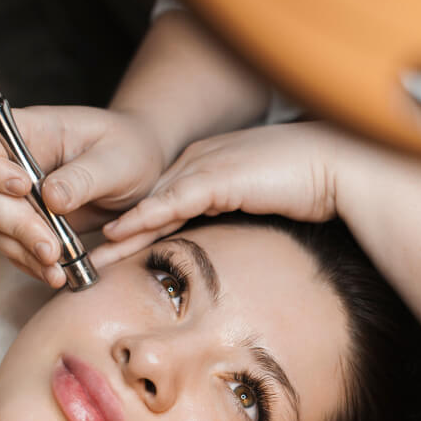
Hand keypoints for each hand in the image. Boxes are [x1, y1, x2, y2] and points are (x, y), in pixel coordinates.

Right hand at [0, 105, 164, 286]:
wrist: (142, 170)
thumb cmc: (128, 150)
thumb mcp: (116, 160)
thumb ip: (84, 178)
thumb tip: (51, 199)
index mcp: (30, 130)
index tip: (22, 187)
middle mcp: (12, 161)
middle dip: (16, 225)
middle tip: (51, 249)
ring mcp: (16, 195)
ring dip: (22, 250)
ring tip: (57, 270)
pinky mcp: (28, 221)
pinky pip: (14, 245)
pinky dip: (32, 262)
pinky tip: (57, 273)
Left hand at [94, 122, 350, 266]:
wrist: (337, 165)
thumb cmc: (309, 185)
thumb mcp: (262, 201)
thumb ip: (238, 215)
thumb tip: (227, 248)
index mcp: (208, 167)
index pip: (161, 201)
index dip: (134, 227)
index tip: (109, 252)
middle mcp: (199, 162)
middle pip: (146, 201)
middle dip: (114, 232)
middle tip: (83, 257)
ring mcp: (207, 166)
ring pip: (151, 203)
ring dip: (119, 231)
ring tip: (89, 255)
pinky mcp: (219, 177)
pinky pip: (173, 200)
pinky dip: (145, 218)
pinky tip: (122, 234)